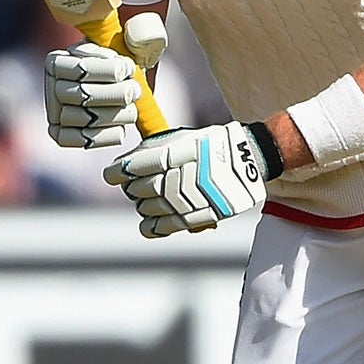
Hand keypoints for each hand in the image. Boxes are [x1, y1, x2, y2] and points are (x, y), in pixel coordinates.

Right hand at [42, 13, 166, 149]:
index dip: (105, 70)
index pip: (79, 67)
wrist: (110, 91)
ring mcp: (54, 112)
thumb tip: (141, 35)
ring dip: (116, 115)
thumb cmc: (117, 67)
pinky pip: (81, 139)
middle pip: (83, 94)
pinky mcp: (61, 134)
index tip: (127, 69)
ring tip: (132, 110)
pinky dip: (105, 135)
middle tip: (134, 91)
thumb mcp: (121, 48)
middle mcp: (50, 86)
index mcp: (57, 61)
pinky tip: (120, 129)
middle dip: (115, 94)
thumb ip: (131, 40)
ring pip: (86, 118)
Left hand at [103, 121, 267, 237]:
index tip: (113, 175)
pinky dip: (152, 225)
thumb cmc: (213, 144)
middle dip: (132, 188)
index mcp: (175, 152)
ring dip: (143, 205)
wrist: (250, 158)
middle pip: (138, 189)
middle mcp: (180, 176)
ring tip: (150, 200)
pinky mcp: (200, 216)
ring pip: (148, 208)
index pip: (132, 167)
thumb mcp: (185, 137)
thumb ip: (156, 149)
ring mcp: (190, 198)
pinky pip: (165, 226)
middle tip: (136, 185)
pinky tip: (150, 221)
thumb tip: (126, 164)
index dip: (117, 173)